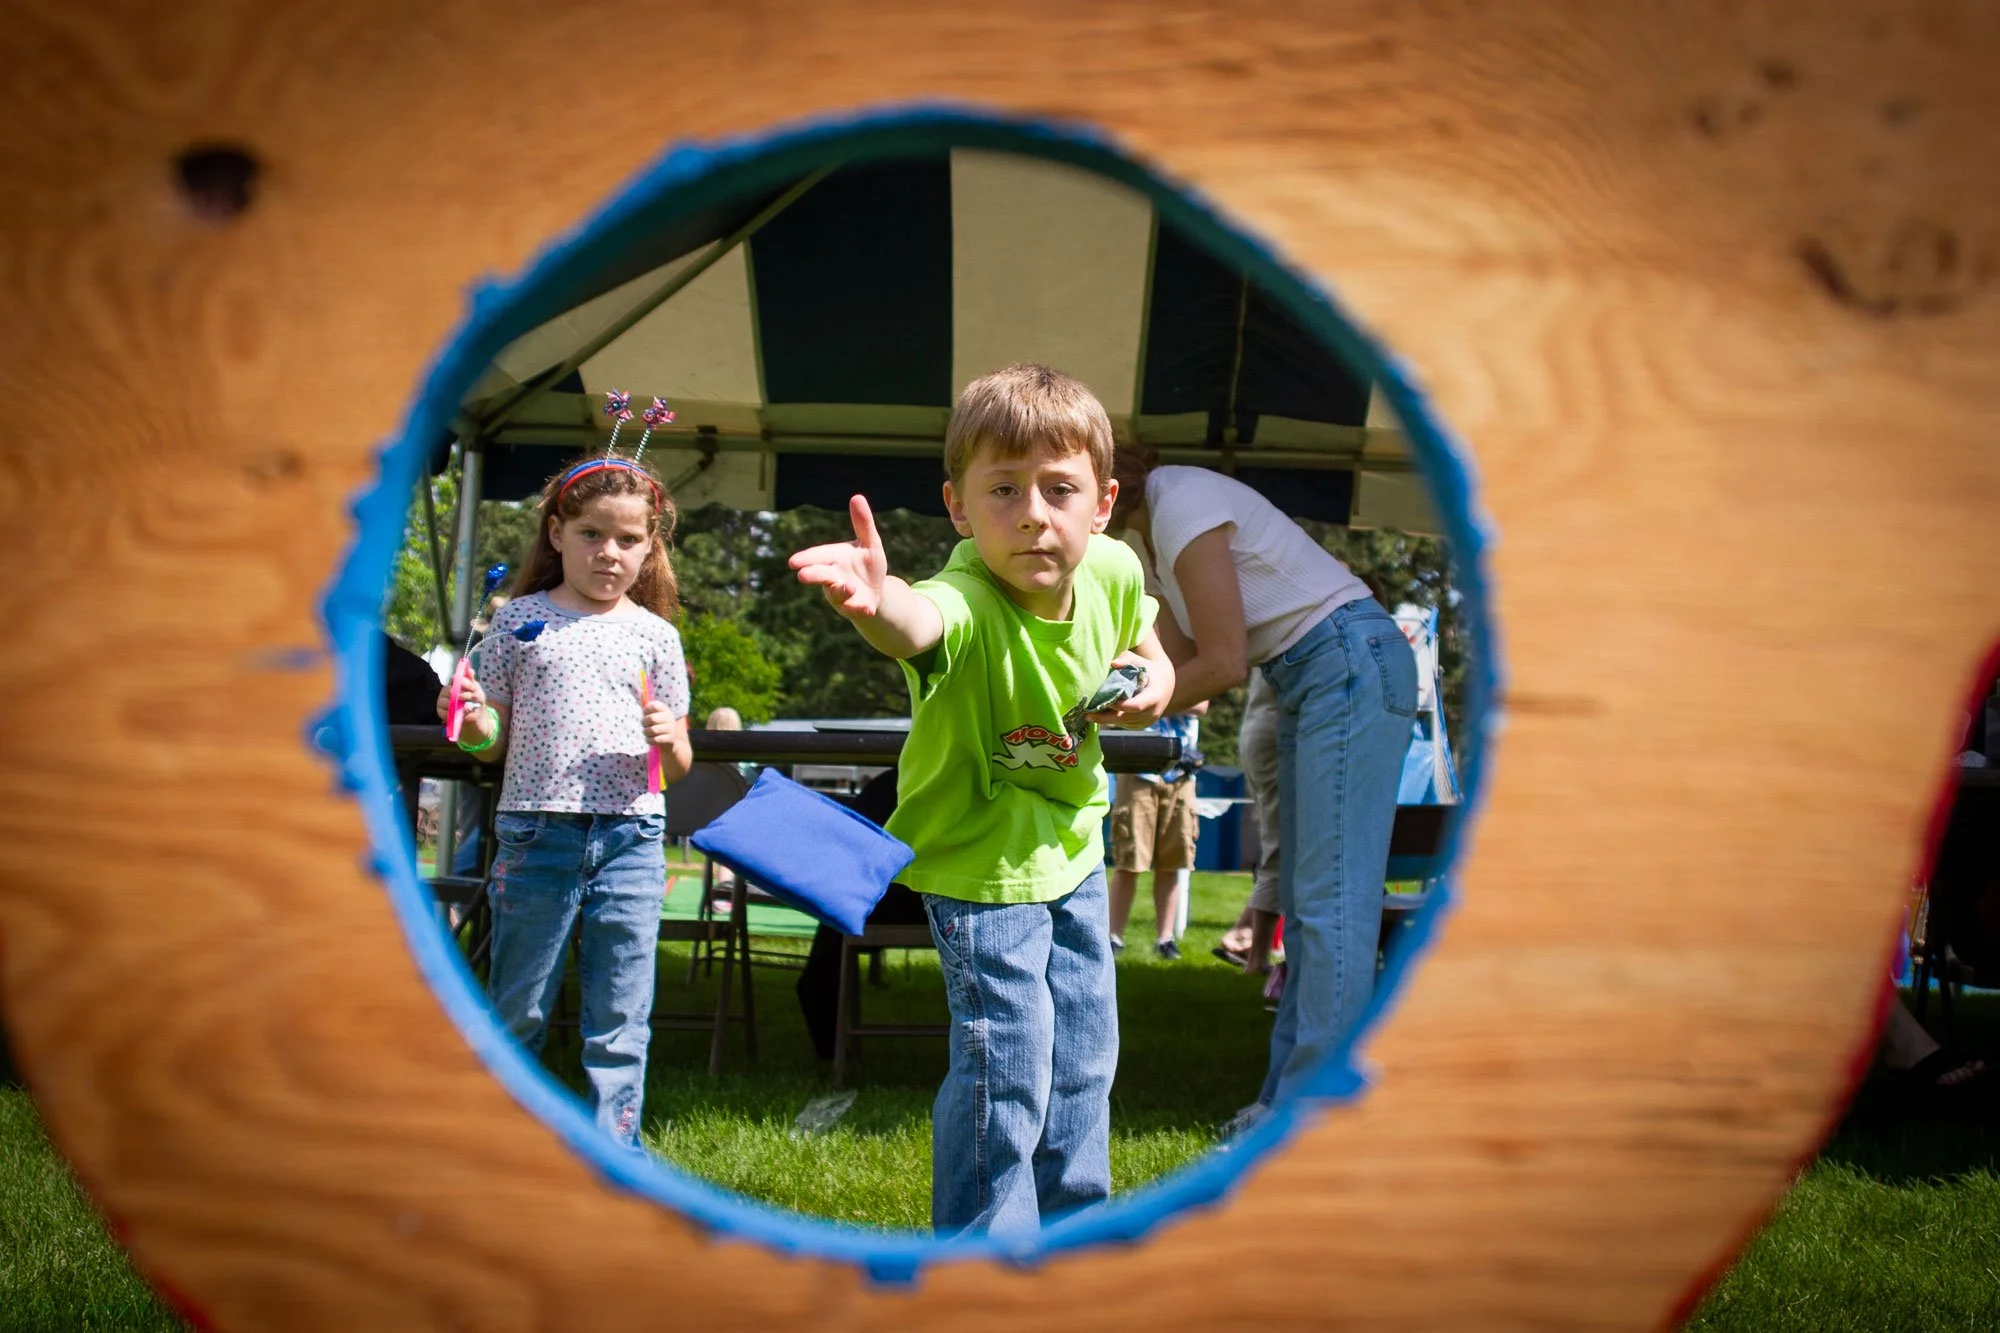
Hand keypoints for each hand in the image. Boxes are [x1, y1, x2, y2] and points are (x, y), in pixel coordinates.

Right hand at [439, 668, 496, 743]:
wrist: (476, 719)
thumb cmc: (475, 703)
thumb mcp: (478, 693)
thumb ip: (473, 683)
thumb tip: (470, 671)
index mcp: (455, 684)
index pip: (455, 679)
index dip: (463, 682)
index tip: (473, 688)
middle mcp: (446, 692)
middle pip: (448, 690)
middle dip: (461, 694)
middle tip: (470, 698)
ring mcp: (442, 702)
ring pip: (444, 701)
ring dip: (456, 705)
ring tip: (468, 709)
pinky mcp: (441, 713)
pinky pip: (444, 713)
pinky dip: (453, 714)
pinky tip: (461, 715)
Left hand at [642, 699, 684, 749]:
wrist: (668, 739)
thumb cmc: (656, 724)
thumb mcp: (653, 714)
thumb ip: (648, 708)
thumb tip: (643, 702)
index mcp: (665, 709)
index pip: (654, 706)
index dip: (646, 710)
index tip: (646, 714)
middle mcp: (670, 717)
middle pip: (652, 718)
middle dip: (644, 722)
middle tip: (644, 724)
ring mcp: (671, 728)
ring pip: (652, 730)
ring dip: (646, 732)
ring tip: (647, 732)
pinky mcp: (670, 739)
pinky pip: (654, 740)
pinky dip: (649, 740)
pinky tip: (651, 739)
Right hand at [788, 494, 889, 618]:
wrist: (877, 591)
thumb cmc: (868, 564)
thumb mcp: (870, 543)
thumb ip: (862, 524)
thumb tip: (857, 496)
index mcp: (834, 558)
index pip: (818, 556)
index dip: (806, 558)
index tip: (793, 562)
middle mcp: (833, 577)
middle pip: (820, 575)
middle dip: (812, 575)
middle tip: (802, 576)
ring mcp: (842, 595)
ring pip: (837, 593)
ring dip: (841, 591)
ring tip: (849, 587)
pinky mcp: (854, 608)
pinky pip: (855, 610)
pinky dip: (860, 609)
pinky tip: (869, 609)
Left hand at [1086, 653, 1171, 728]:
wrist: (1164, 684)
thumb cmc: (1148, 670)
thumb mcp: (1140, 662)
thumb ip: (1127, 660)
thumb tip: (1112, 663)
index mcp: (1153, 697)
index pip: (1135, 706)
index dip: (1120, 706)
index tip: (1105, 701)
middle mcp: (1152, 713)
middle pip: (1125, 718)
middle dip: (1105, 717)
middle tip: (1087, 715)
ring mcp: (1147, 721)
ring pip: (1123, 723)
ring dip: (1106, 720)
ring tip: (1089, 715)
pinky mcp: (1141, 725)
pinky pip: (1124, 725)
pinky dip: (1112, 721)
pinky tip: (1099, 716)